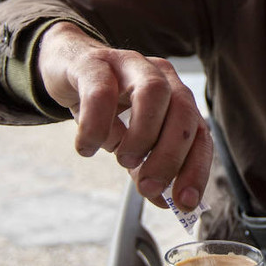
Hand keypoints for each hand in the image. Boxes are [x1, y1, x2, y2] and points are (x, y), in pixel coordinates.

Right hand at [37, 22, 211, 209]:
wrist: (66, 67)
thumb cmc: (104, 106)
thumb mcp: (129, 140)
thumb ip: (146, 168)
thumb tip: (164, 201)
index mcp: (176, 96)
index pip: (199, 132)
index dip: (196, 168)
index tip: (184, 201)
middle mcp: (160, 76)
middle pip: (183, 110)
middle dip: (170, 156)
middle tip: (149, 186)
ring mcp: (129, 64)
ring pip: (152, 92)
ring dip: (142, 136)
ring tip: (124, 160)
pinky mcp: (93, 63)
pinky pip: (100, 92)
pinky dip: (95, 127)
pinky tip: (87, 147)